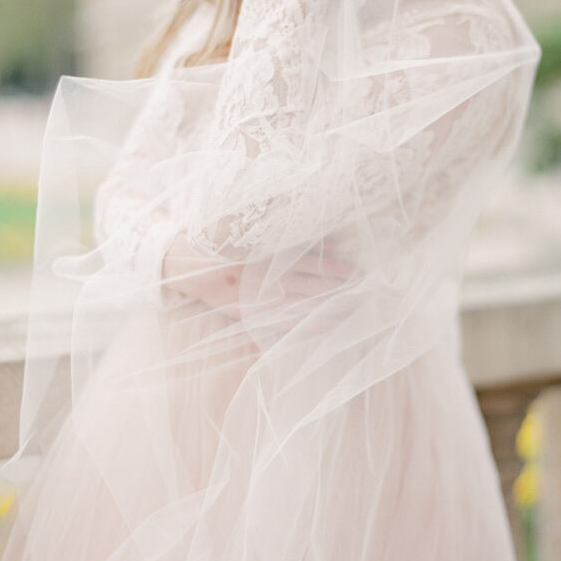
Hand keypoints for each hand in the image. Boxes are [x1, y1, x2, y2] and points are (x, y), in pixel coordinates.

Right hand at [161, 233, 353, 316]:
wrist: (193, 268)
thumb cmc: (229, 245)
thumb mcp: (258, 234)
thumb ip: (291, 235)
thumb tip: (330, 234)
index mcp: (273, 255)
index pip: (316, 264)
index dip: (340, 270)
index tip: (360, 273)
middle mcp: (272, 278)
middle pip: (317, 288)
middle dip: (343, 292)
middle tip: (367, 294)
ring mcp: (264, 300)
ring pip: (307, 307)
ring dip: (333, 310)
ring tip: (354, 310)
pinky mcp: (255, 316)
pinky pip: (290, 324)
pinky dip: (311, 325)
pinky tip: (329, 325)